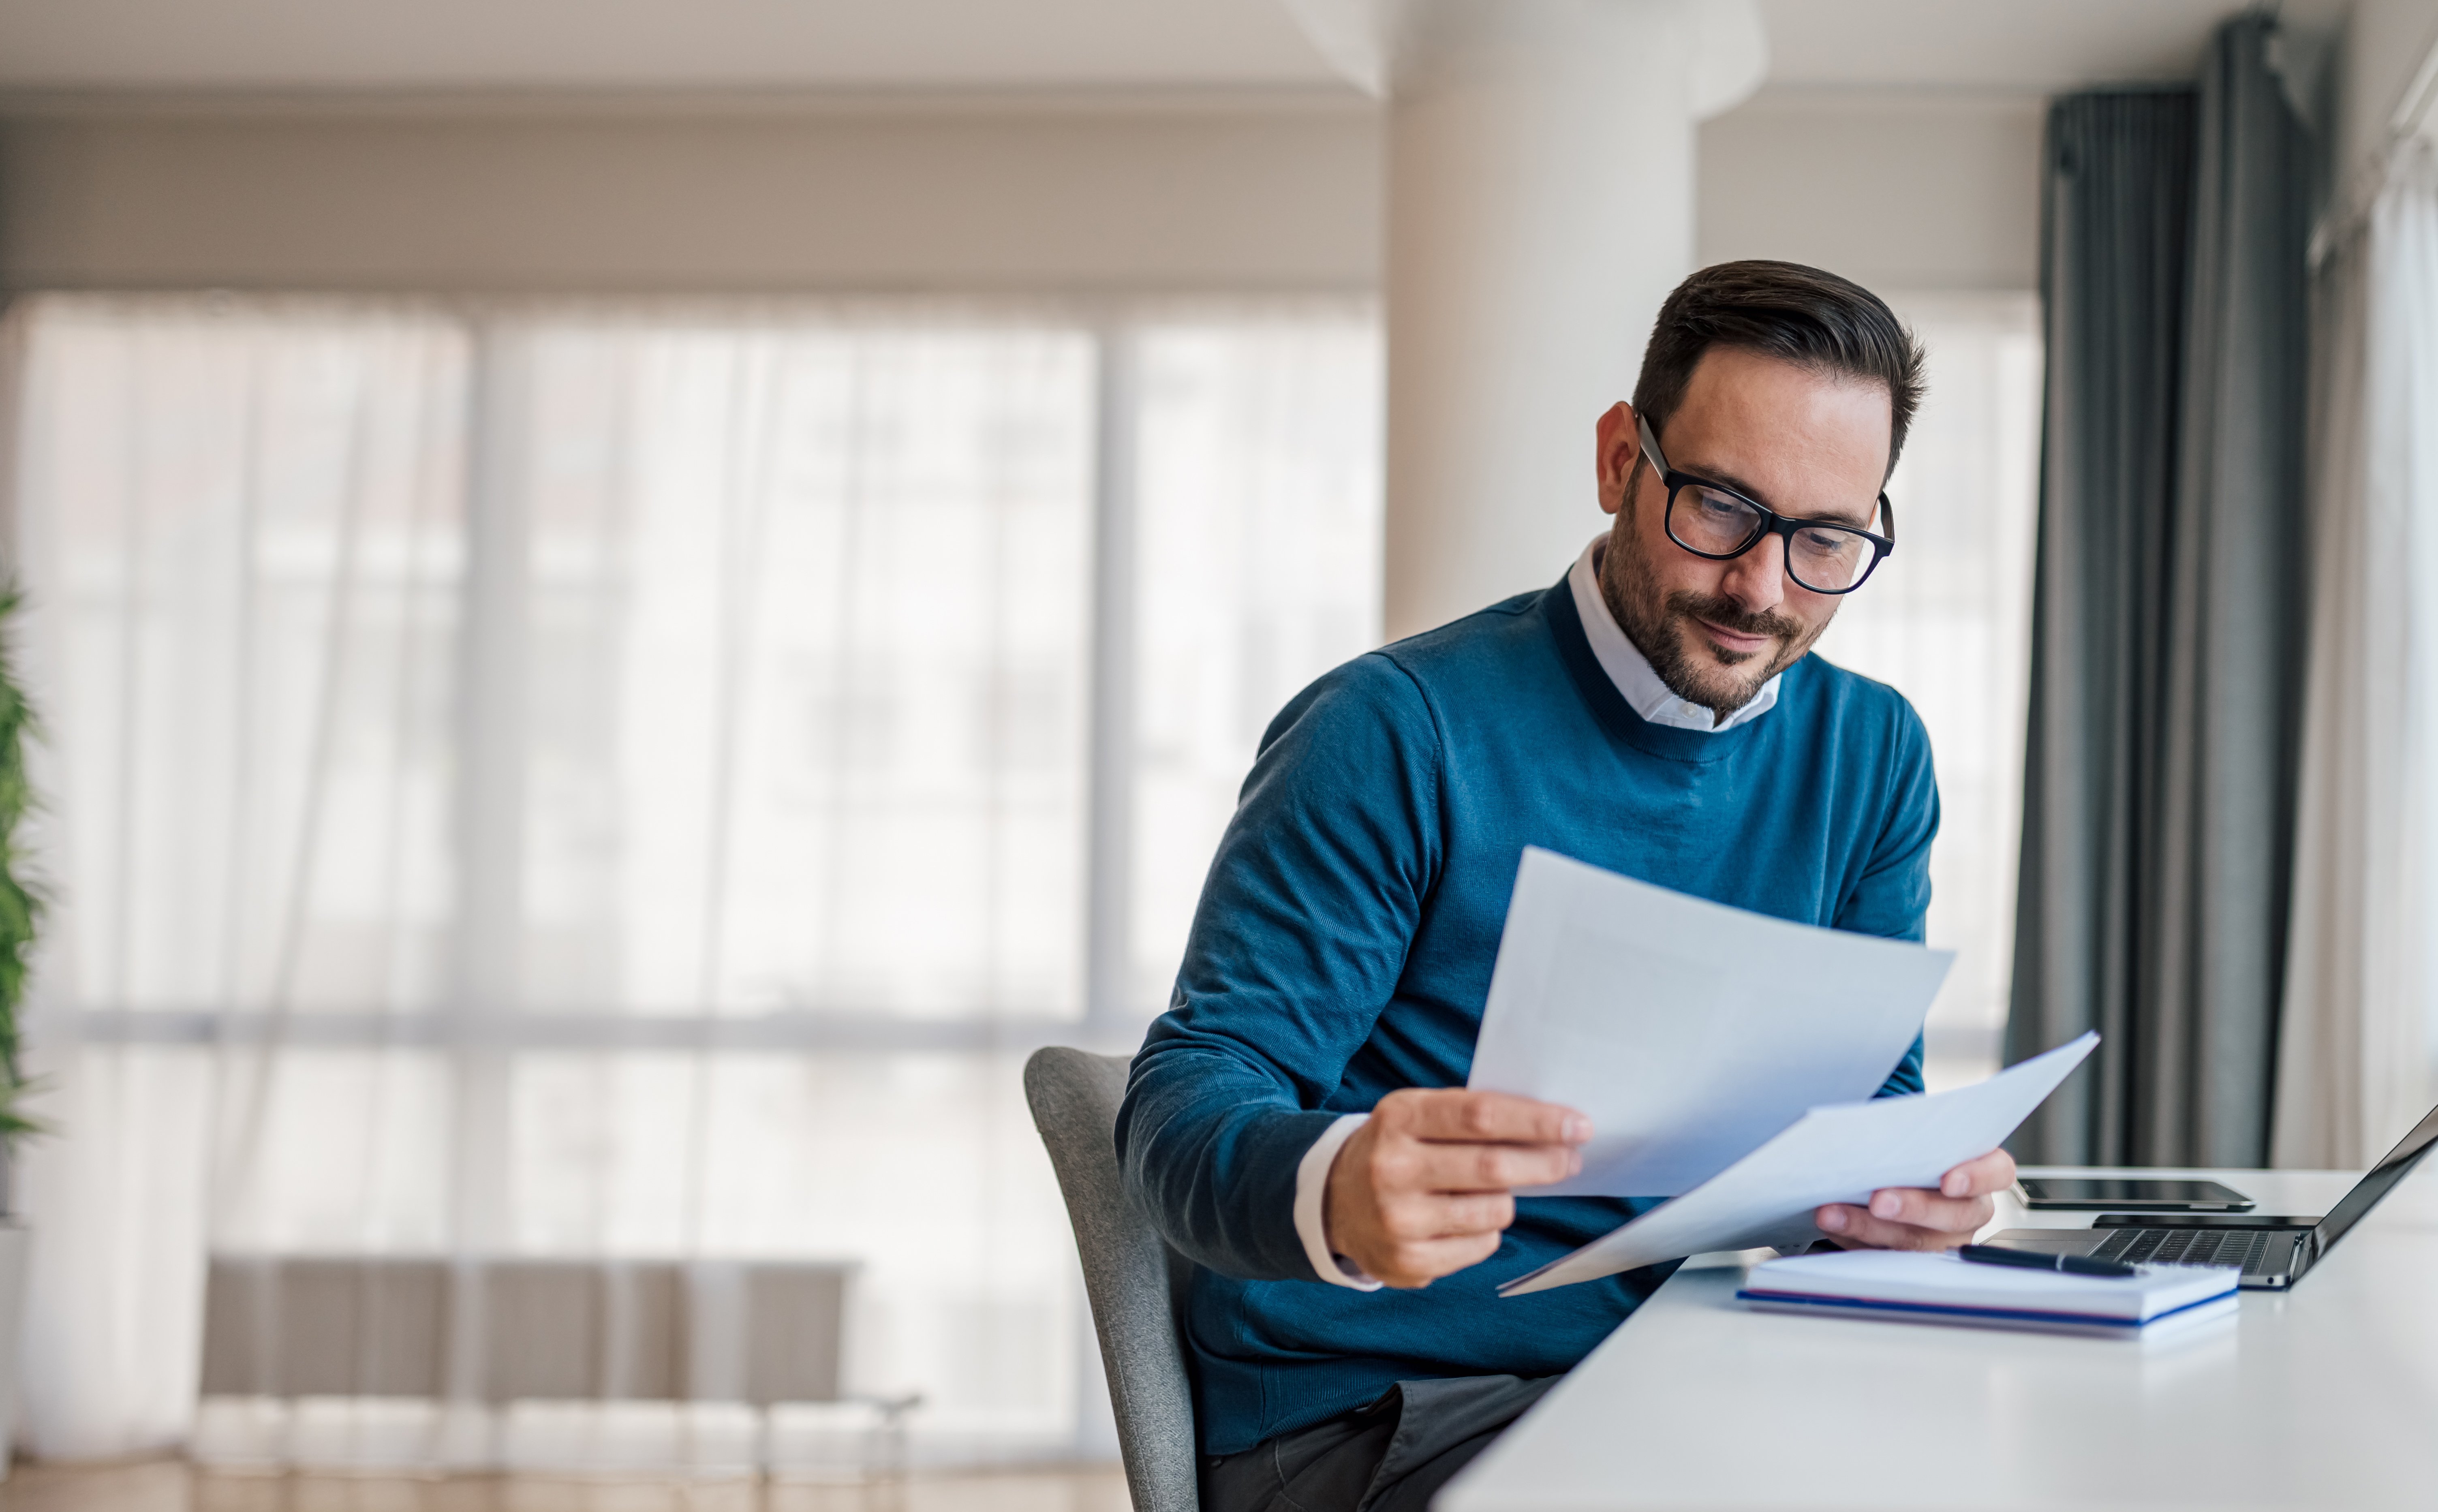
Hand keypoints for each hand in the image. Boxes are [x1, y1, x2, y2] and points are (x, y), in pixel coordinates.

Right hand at [1323, 1089, 1591, 1288]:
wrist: (1334, 1201)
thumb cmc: (1397, 1149)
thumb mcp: (1418, 1114)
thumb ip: (1473, 1115)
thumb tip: (1552, 1129)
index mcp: (1398, 1118)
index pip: (1480, 1116)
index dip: (1536, 1121)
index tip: (1577, 1125)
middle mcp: (1392, 1168)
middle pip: (1492, 1168)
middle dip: (1545, 1163)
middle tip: (1571, 1158)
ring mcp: (1398, 1220)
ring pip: (1494, 1211)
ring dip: (1508, 1200)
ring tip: (1493, 1191)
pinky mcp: (1407, 1262)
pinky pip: (1481, 1246)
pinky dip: (1487, 1231)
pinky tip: (1462, 1219)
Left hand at [1814, 1147, 2017, 1250]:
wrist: (1895, 1169)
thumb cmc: (1913, 1149)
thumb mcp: (1920, 1135)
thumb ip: (1912, 1134)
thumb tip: (1874, 1130)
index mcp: (1982, 1170)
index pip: (1998, 1172)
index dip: (1977, 1178)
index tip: (1949, 1181)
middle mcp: (1969, 1208)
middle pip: (1955, 1215)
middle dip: (1914, 1208)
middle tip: (1879, 1201)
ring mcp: (1943, 1238)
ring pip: (1916, 1242)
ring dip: (1870, 1228)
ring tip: (1833, 1214)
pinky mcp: (1911, 1255)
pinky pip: (1886, 1254)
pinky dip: (1854, 1239)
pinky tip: (1833, 1225)